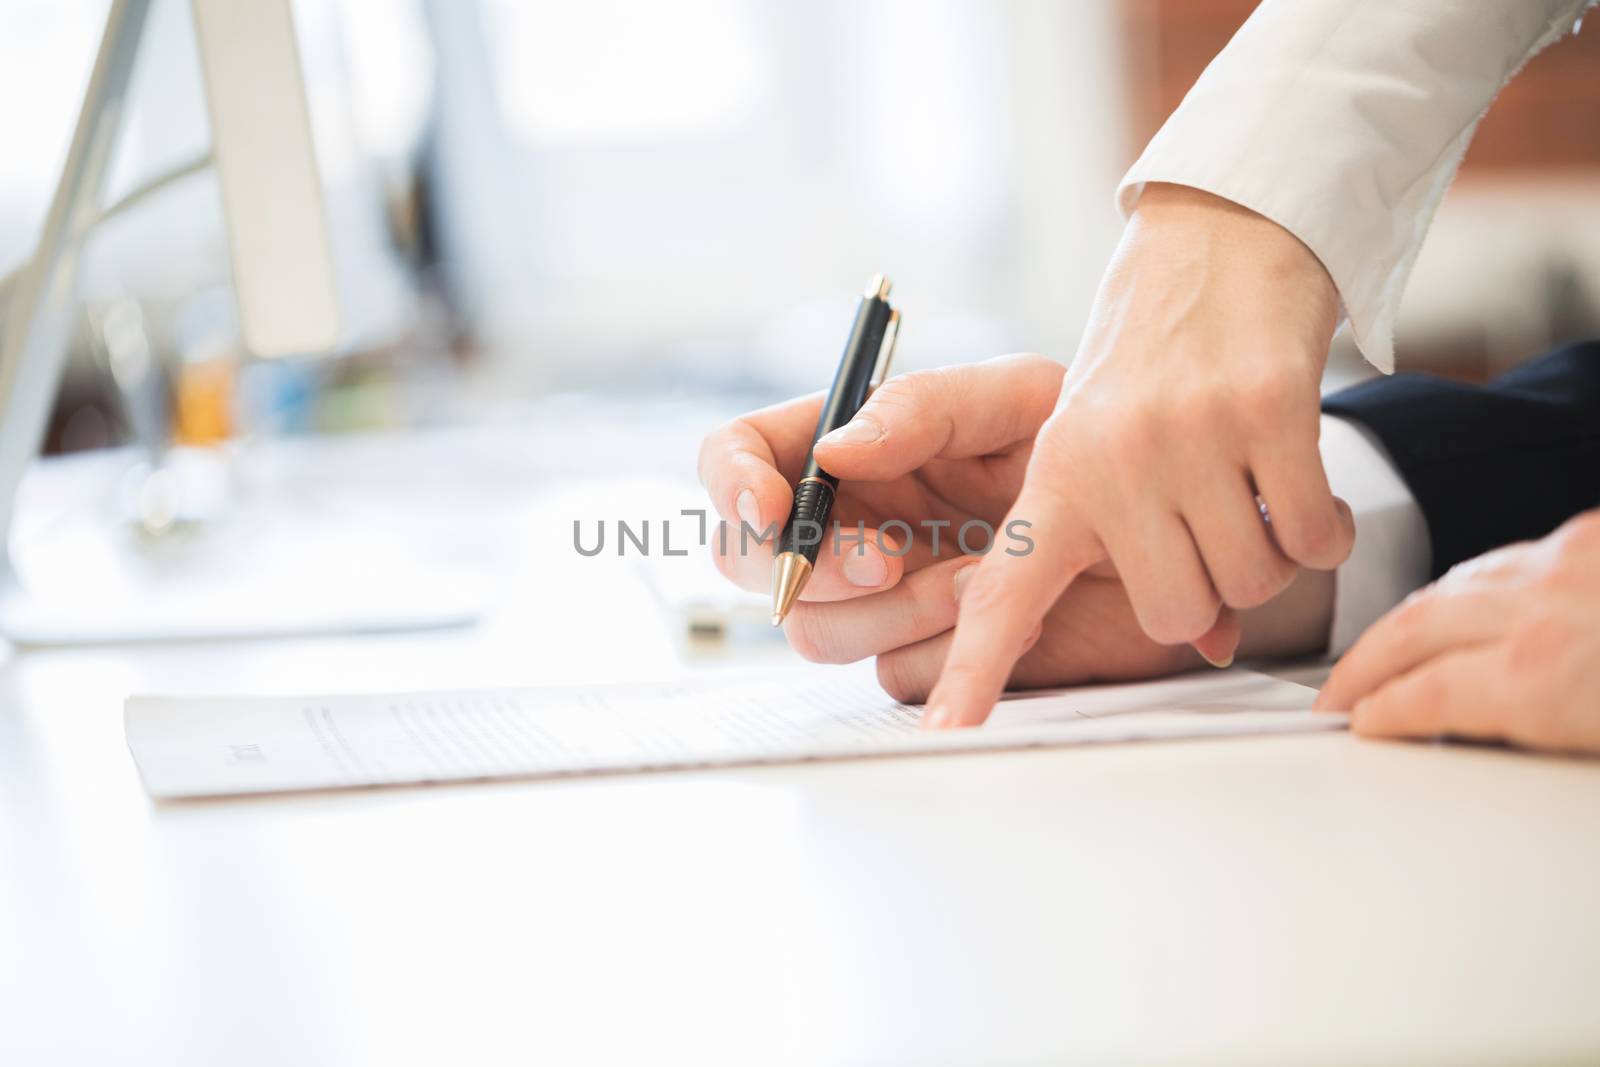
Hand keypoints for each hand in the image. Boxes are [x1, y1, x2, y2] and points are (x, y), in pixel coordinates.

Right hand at [696, 355, 1233, 698]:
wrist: (1171, 531)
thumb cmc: (1092, 440)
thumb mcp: (1015, 399)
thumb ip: (921, 411)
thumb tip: (833, 450)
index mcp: (847, 446)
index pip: (739, 457)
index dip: (732, 485)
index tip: (772, 508)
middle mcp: (847, 524)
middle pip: (751, 563)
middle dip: (812, 569)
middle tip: (888, 561)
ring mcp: (877, 600)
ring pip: (817, 633)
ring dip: (896, 613)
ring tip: (982, 579)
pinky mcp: (924, 656)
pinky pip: (893, 673)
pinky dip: (945, 652)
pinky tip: (1009, 618)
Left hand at [922, 184, 1354, 727]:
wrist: (1217, 245)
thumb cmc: (1154, 369)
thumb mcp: (1108, 452)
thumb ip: (1133, 552)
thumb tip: (1204, 646)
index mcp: (1053, 476)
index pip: (1005, 591)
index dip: (974, 669)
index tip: (943, 732)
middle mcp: (1108, 459)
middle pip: (1174, 613)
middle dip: (1208, 589)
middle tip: (1209, 522)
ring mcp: (1185, 433)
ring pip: (1248, 579)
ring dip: (1268, 551)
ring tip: (1248, 488)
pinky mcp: (1265, 408)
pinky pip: (1312, 534)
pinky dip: (1324, 526)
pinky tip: (1298, 477)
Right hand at [1315, 511, 1599, 754]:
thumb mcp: (1599, 757)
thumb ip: (1535, 741)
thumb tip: (1492, 745)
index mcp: (1546, 674)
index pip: (1427, 694)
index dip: (1383, 712)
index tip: (1364, 723)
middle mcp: (1544, 604)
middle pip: (1415, 628)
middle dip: (1364, 663)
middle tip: (1341, 691)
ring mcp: (1570, 559)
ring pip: (1454, 584)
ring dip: (1411, 621)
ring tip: (1392, 650)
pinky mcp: (1595, 534)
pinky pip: (1508, 558)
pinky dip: (1470, 586)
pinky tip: (1470, 601)